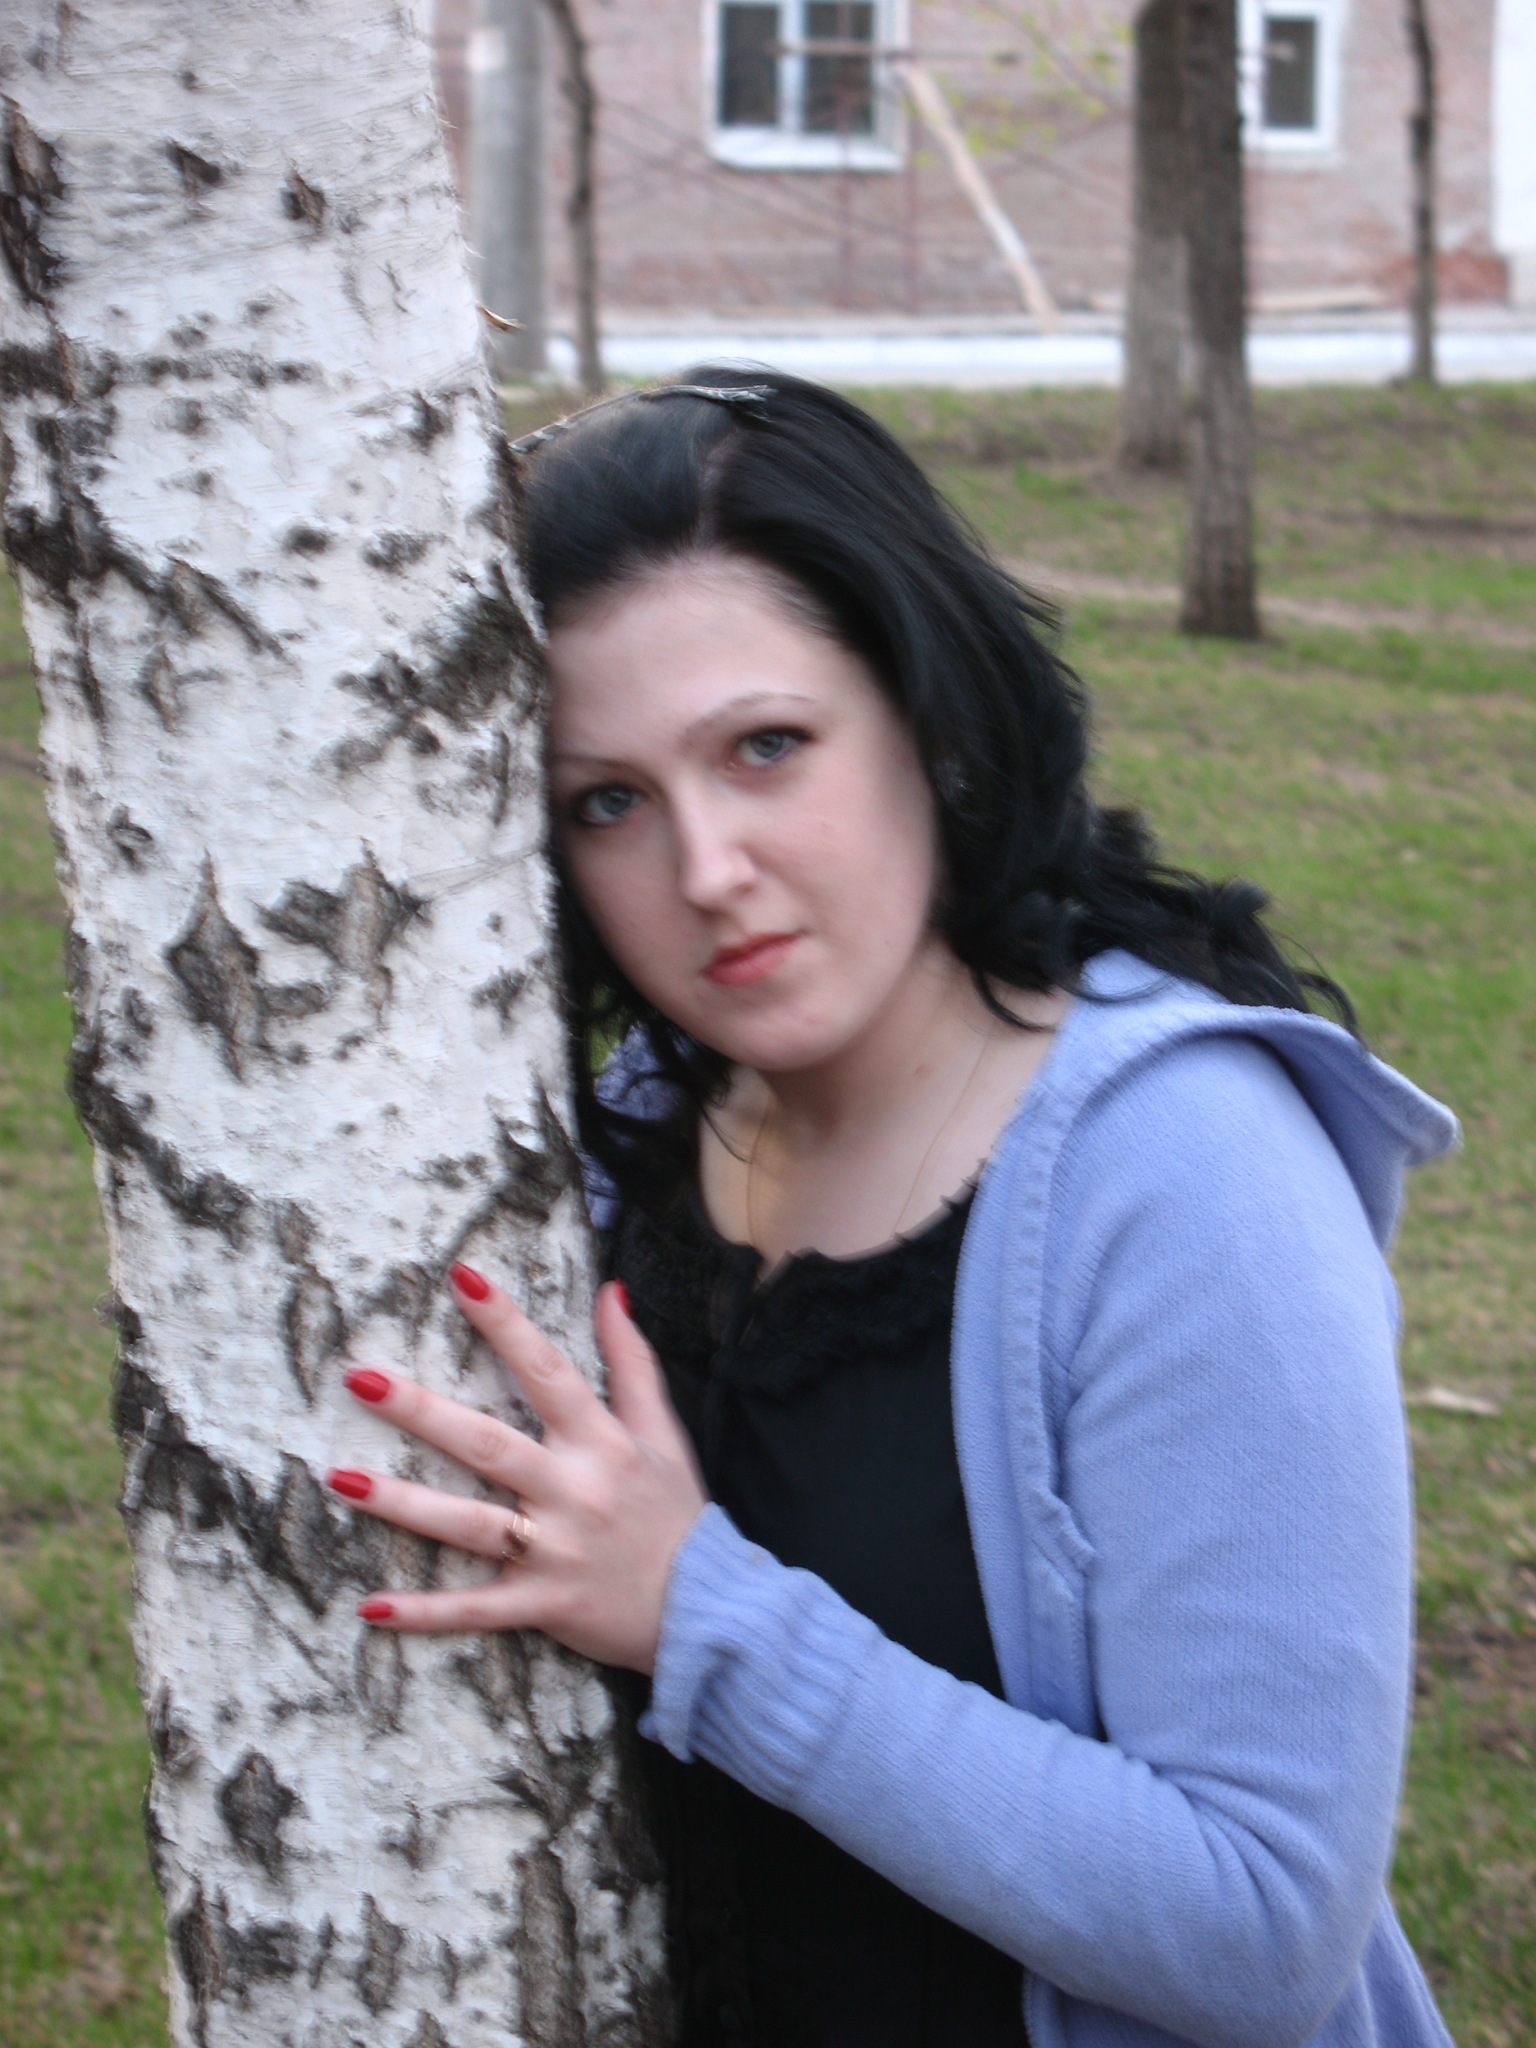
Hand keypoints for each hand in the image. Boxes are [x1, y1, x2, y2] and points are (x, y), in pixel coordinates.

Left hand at [328, 1267, 706, 1672]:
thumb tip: (611, 1290)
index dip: (505, 1323)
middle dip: (422, 1412)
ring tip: (340, 1479)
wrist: (707, 1607)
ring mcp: (554, 1551)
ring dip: (402, 1504)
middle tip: (360, 1379)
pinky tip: (369, 1607)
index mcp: (601, 1442)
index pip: (547, 1370)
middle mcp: (573, 1491)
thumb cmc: (676, 1512)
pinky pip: (474, 1609)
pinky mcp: (542, 1605)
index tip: (460, 1278)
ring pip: (468, 1523)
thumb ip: (633, 1360)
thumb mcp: (663, 1431)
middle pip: (488, 1444)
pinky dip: (424, 1613)